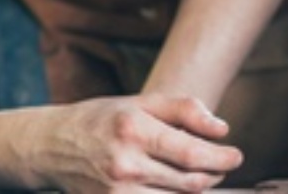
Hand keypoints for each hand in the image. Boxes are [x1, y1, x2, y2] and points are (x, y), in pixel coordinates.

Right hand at [27, 94, 242, 192]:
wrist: (51, 147)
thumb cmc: (101, 119)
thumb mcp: (140, 102)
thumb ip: (183, 110)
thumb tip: (222, 128)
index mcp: (134, 130)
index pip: (192, 153)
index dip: (222, 158)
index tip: (236, 155)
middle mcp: (125, 164)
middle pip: (190, 182)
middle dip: (215, 174)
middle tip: (223, 164)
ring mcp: (117, 192)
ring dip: (196, 189)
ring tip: (200, 174)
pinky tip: (176, 187)